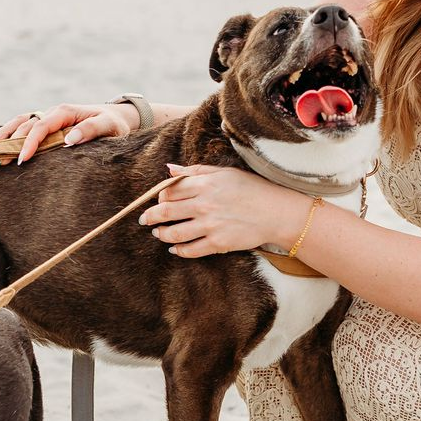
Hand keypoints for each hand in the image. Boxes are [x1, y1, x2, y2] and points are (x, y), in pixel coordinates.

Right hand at [0, 102, 139, 161]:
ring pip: (19, 122)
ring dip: (3, 135)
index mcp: (65, 112)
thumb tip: (69, 139)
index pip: (41, 126)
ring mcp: (46, 117)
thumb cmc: (114, 124)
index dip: (30, 142)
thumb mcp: (109, 127)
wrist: (116, 117)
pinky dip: (8, 133)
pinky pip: (23, 126)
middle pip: (25, 125)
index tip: (22, 159)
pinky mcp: (45, 124)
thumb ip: (91, 131)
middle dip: (10, 142)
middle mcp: (51, 112)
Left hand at [139, 164, 308, 258]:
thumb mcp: (224, 172)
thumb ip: (195, 171)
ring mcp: (210, 226)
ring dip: (161, 234)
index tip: (157, 201)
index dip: (159, 197)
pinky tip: (175, 249)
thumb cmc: (251, 189)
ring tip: (158, 234)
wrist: (276, 212)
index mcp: (205, 184)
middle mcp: (204, 205)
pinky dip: (179, 250)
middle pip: (166, 212)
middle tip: (145, 220)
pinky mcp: (218, 244)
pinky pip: (190, 250)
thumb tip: (170, 170)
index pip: (169, 191)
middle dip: (151, 217)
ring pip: (174, 233)